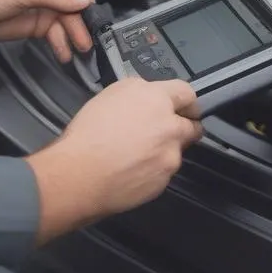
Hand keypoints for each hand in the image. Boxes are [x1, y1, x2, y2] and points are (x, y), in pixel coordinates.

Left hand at [0, 0, 94, 62]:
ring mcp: (37, 4)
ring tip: (80, 47)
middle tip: (88, 33)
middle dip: (79, 16)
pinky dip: (59, 42)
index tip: (88, 4)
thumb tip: (84, 0)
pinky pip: (52, 32)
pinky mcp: (32, 23)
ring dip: (72, 32)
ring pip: (63, 17)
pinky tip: (64, 52)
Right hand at [26, 77, 203, 243]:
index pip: (187, 93)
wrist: (80, 174)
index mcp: (157, 99)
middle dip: (182, 128)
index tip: (186, 107)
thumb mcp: (112, 94)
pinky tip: (132, 169)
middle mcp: (169, 126)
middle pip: (192, 126)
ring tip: (136, 154)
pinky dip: (152, 170)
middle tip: (163, 132)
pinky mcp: (163, 180)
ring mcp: (169, 155)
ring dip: (164, 151)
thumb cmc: (88, 134)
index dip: (186, 101)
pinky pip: (164, 172)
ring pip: (176, 151)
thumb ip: (140, 92)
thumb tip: (149, 96)